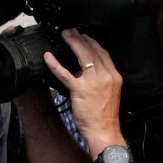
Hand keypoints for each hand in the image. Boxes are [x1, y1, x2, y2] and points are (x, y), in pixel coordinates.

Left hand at [44, 31, 124, 150]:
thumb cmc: (105, 116)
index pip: (103, 53)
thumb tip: (84, 71)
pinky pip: (65, 74)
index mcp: (114, 76)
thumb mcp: (109, 93)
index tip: (85, 36)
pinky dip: (55, 64)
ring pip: (81, 56)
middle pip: (92, 51)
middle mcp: (105, 75)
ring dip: (72, 43)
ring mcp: (93, 82)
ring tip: (65, 35)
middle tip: (71, 31)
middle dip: (81, 38)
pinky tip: (48, 57)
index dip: (92, 42)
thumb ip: (100, 79)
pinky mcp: (80, 90)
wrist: (104, 131)